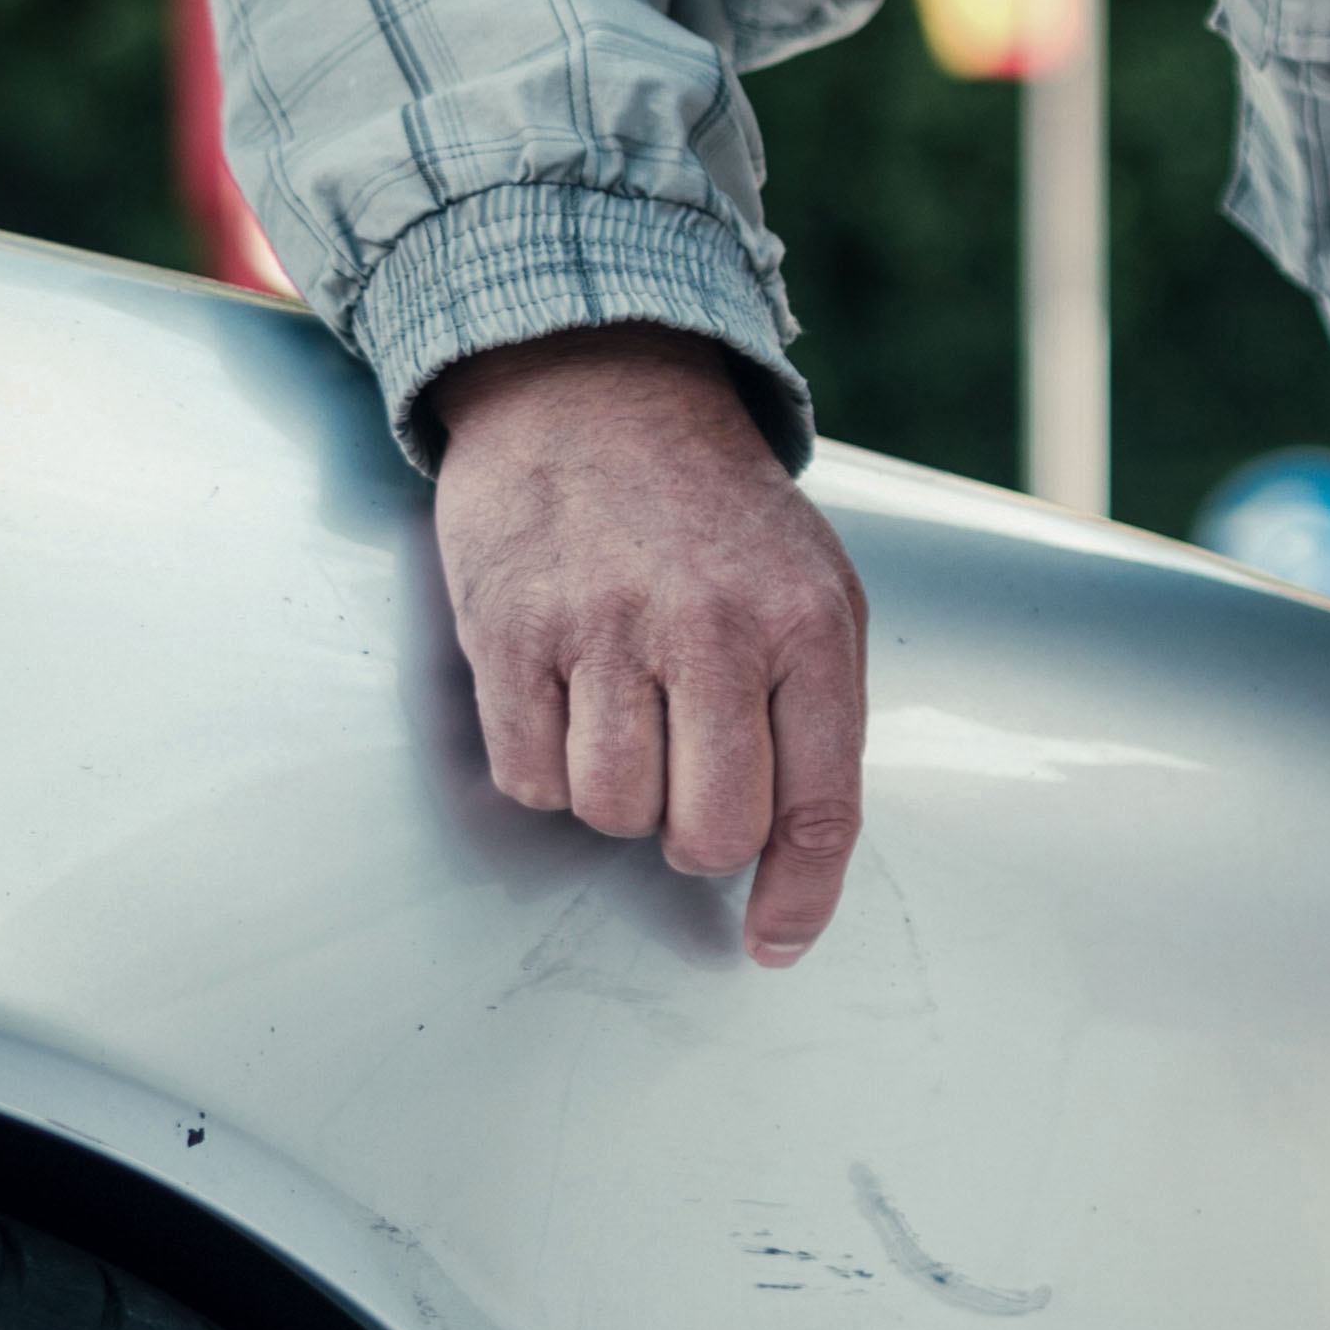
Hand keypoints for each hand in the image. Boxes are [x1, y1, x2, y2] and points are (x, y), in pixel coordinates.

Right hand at [422, 325, 868, 963]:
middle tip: (687, 781)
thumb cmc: (713, 511)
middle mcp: (712, 630)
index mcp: (807, 627)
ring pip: (611, 812)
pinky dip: (544, 769)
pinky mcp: (510, 631)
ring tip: (625, 718)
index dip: (800, 898)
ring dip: (617, 797)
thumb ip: (818, 713)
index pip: (819, 808)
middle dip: (698, 836)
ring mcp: (605, 629)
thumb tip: (794, 859)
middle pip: (708, 832)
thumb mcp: (812, 586)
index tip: (775, 942)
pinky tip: (561, 703)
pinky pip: (529, 777)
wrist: (594, 387)